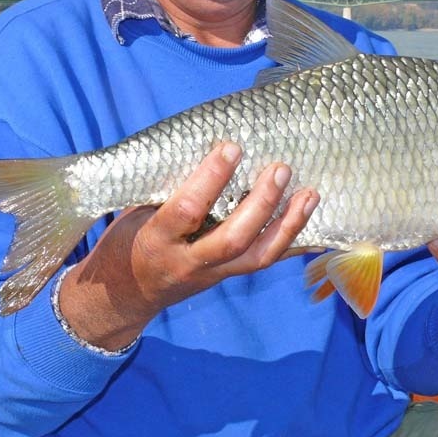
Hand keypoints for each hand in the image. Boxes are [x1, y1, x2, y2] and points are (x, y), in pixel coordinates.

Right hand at [57, 142, 318, 349]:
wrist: (123, 295)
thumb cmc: (127, 240)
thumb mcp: (134, 213)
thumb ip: (165, 187)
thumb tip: (204, 141)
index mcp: (157, 239)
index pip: (188, 209)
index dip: (211, 177)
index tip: (231, 146)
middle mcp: (188, 262)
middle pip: (233, 238)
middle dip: (261, 204)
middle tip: (280, 169)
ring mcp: (211, 274)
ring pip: (257, 256)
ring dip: (288, 224)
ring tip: (309, 194)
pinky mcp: (227, 278)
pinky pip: (265, 262)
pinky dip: (291, 243)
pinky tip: (314, 224)